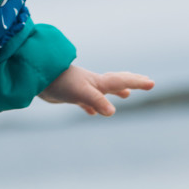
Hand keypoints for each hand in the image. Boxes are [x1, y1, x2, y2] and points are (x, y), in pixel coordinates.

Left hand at [39, 66, 154, 115]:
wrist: (36, 75)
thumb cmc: (58, 81)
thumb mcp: (80, 92)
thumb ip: (96, 101)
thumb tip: (112, 112)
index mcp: (97, 82)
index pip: (121, 81)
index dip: (137, 83)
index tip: (152, 83)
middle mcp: (92, 83)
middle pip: (116, 82)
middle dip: (132, 82)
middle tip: (147, 82)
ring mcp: (82, 88)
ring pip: (103, 91)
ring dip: (115, 92)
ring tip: (125, 95)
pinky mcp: (70, 94)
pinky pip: (86, 101)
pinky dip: (92, 106)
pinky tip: (90, 111)